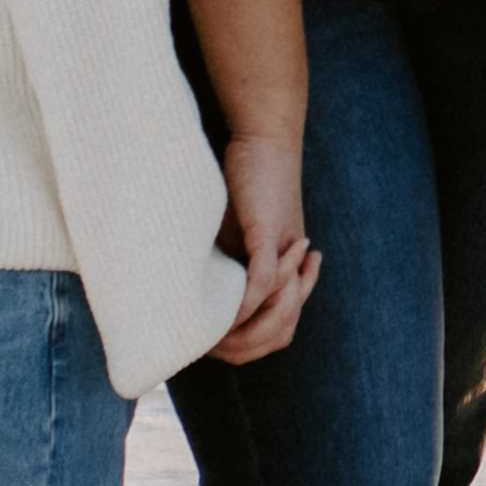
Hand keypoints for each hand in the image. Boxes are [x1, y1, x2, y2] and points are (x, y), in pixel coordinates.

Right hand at [208, 132, 322, 366]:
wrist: (264, 139)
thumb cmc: (245, 182)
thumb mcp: (233, 234)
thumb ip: (229, 266)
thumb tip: (195, 299)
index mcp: (284, 275)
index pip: (278, 335)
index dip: (246, 346)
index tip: (216, 341)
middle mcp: (290, 271)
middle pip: (279, 336)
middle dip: (245, 345)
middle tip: (216, 341)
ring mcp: (283, 256)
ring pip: (276, 317)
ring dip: (243, 329)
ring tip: (216, 327)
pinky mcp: (270, 238)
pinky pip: (262, 284)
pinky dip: (244, 304)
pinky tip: (223, 313)